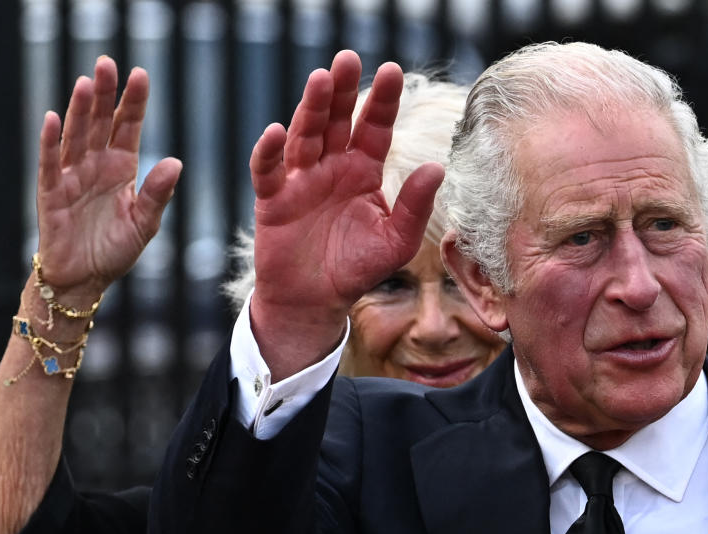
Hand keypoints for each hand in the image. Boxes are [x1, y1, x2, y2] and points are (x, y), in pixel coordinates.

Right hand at [35, 56, 181, 301]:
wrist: (84, 280)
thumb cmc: (114, 250)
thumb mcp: (145, 224)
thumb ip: (158, 194)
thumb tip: (175, 163)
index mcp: (121, 168)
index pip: (128, 127)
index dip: (134, 102)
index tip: (141, 75)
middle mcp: (96, 165)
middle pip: (101, 122)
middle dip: (105, 93)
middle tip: (108, 63)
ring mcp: (72, 176)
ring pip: (77, 135)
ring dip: (80, 110)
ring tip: (87, 84)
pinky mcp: (51, 192)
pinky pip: (50, 163)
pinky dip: (51, 142)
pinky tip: (54, 119)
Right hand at [249, 50, 443, 375]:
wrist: (316, 301)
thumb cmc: (357, 268)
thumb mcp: (396, 241)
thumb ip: (415, 206)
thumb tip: (438, 167)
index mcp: (363, 170)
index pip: (375, 127)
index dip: (383, 101)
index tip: (393, 71)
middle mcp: (332, 167)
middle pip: (337, 120)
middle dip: (343, 91)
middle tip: (349, 59)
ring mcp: (301, 180)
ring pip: (305, 135)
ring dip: (311, 108)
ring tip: (321, 80)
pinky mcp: (273, 199)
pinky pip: (269, 171)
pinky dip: (269, 152)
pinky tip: (275, 131)